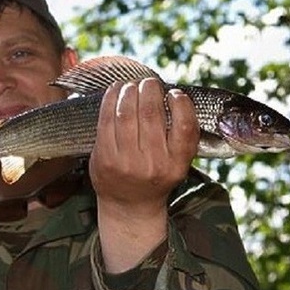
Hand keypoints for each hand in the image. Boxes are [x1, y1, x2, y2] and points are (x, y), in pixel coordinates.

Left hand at [89, 78, 198, 271]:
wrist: (129, 206)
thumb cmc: (154, 176)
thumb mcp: (176, 162)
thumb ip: (178, 136)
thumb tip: (171, 94)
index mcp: (177, 164)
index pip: (185, 126)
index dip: (181, 104)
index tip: (174, 93)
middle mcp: (153, 164)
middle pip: (152, 114)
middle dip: (150, 90)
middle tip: (149, 83)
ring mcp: (126, 162)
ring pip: (127, 114)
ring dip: (129, 92)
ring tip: (131, 85)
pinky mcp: (104, 159)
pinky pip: (106, 121)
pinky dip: (110, 100)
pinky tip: (115, 91)